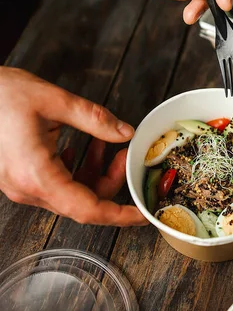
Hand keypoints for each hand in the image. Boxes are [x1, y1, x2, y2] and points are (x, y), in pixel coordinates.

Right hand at [0, 67, 147, 226]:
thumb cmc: (2, 95)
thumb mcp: (54, 101)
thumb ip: (94, 119)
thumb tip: (124, 132)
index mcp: (36, 175)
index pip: (87, 209)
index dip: (118, 215)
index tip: (141, 214)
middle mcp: (27, 188)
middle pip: (81, 201)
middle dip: (109, 179)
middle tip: (122, 153)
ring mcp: (20, 184)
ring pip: (69, 192)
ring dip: (92, 170)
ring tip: (103, 141)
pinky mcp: (18, 176)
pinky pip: (54, 182)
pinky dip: (74, 168)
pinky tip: (81, 145)